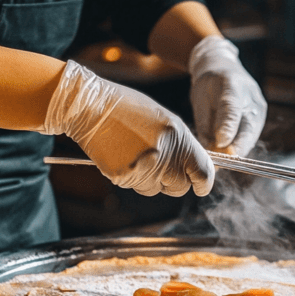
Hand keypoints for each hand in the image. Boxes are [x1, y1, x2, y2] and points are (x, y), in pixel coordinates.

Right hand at [40, 60, 214, 196]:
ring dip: (151, 180)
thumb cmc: (127, 109)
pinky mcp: (123, 176)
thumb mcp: (164, 120)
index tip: (201, 187)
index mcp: (178, 136)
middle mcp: (164, 154)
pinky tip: (124, 157)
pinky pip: (136, 187)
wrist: (90, 106)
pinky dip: (132, 178)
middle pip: (180, 186)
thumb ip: (182, 145)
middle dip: (174, 182)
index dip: (204, 183)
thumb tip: (194, 167)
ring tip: (137, 156)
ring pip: (156, 190)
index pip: (203, 171)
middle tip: (161, 167)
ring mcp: (143, 167)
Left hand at [188, 36, 266, 155]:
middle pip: (248, 128)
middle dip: (236, 148)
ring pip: (250, 136)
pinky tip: (226, 156)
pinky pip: (249, 138)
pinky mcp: (259, 119)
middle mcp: (251, 98)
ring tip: (221, 162)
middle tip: (222, 162)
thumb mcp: (200, 98)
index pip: (231, 108)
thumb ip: (205, 123)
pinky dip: (238, 149)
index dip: (227, 127)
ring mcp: (258, 110)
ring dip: (237, 151)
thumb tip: (208, 149)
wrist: (225, 70)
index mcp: (232, 84)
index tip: (221, 142)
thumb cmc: (209, 84)